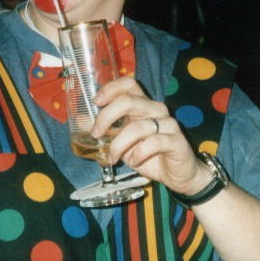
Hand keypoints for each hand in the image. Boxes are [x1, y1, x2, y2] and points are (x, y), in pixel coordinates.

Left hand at [91, 76, 212, 195]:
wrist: (178, 176)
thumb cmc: (149, 156)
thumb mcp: (122, 143)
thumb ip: (106, 131)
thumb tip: (81, 120)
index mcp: (143, 105)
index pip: (129, 84)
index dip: (111, 88)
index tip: (96, 102)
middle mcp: (156, 109)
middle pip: (129, 101)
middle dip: (106, 117)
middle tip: (96, 134)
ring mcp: (168, 124)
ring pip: (137, 127)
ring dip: (119, 145)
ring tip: (113, 158)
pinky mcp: (176, 140)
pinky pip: (153, 142)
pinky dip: (138, 154)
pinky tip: (134, 162)